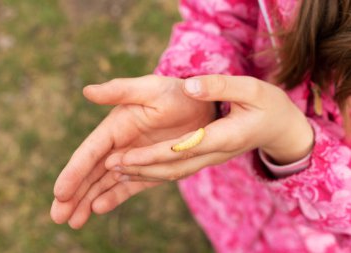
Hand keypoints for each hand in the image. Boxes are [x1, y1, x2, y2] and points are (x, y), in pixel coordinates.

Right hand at [50, 75, 214, 228]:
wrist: (202, 108)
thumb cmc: (177, 94)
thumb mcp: (150, 89)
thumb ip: (120, 91)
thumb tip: (87, 91)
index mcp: (115, 127)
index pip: (90, 153)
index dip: (74, 172)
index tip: (60, 192)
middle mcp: (119, 145)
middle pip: (91, 172)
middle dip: (74, 194)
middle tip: (57, 217)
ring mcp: (132, 159)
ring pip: (105, 183)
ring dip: (88, 200)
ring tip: (73, 221)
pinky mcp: (148, 170)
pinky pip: (128, 187)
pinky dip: (113, 197)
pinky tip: (99, 209)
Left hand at [106, 75, 313, 180]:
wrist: (281, 129)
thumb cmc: (268, 105)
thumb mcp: (251, 88)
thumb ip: (221, 86)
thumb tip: (190, 86)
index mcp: (225, 137)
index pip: (182, 149)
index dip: (152, 155)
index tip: (125, 157)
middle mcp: (213, 153)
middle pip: (172, 167)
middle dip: (139, 169)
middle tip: (108, 168)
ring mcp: (208, 159)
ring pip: (172, 172)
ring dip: (143, 175)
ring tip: (115, 173)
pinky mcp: (204, 157)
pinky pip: (177, 170)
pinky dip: (155, 173)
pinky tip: (134, 172)